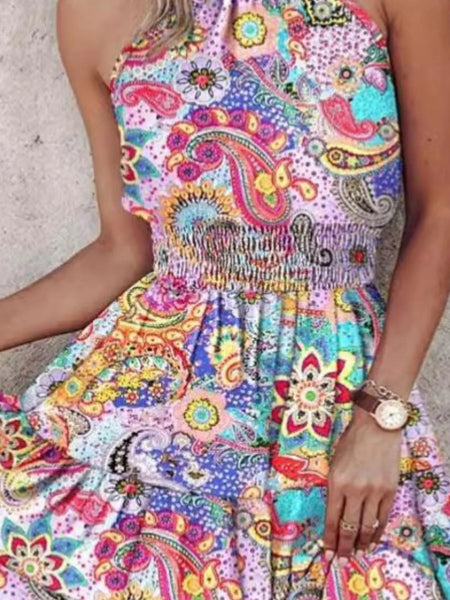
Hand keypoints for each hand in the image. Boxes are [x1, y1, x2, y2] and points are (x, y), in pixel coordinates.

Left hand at [323, 400, 401, 565]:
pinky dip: (377, 532)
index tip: (328, 552)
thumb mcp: (334, 463)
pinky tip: (372, 539)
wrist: (376, 427)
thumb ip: (335, 487)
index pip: (332, 518)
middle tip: (341, 559)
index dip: (330, 539)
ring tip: (357, 553)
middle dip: (344, 547)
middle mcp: (355, 490)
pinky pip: (383, 518)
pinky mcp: (390, 490)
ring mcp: (375, 491)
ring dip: (361, 543)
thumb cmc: (351, 442)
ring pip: (367, 527)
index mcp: (337, 482)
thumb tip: (334, 512)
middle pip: (349, 528)